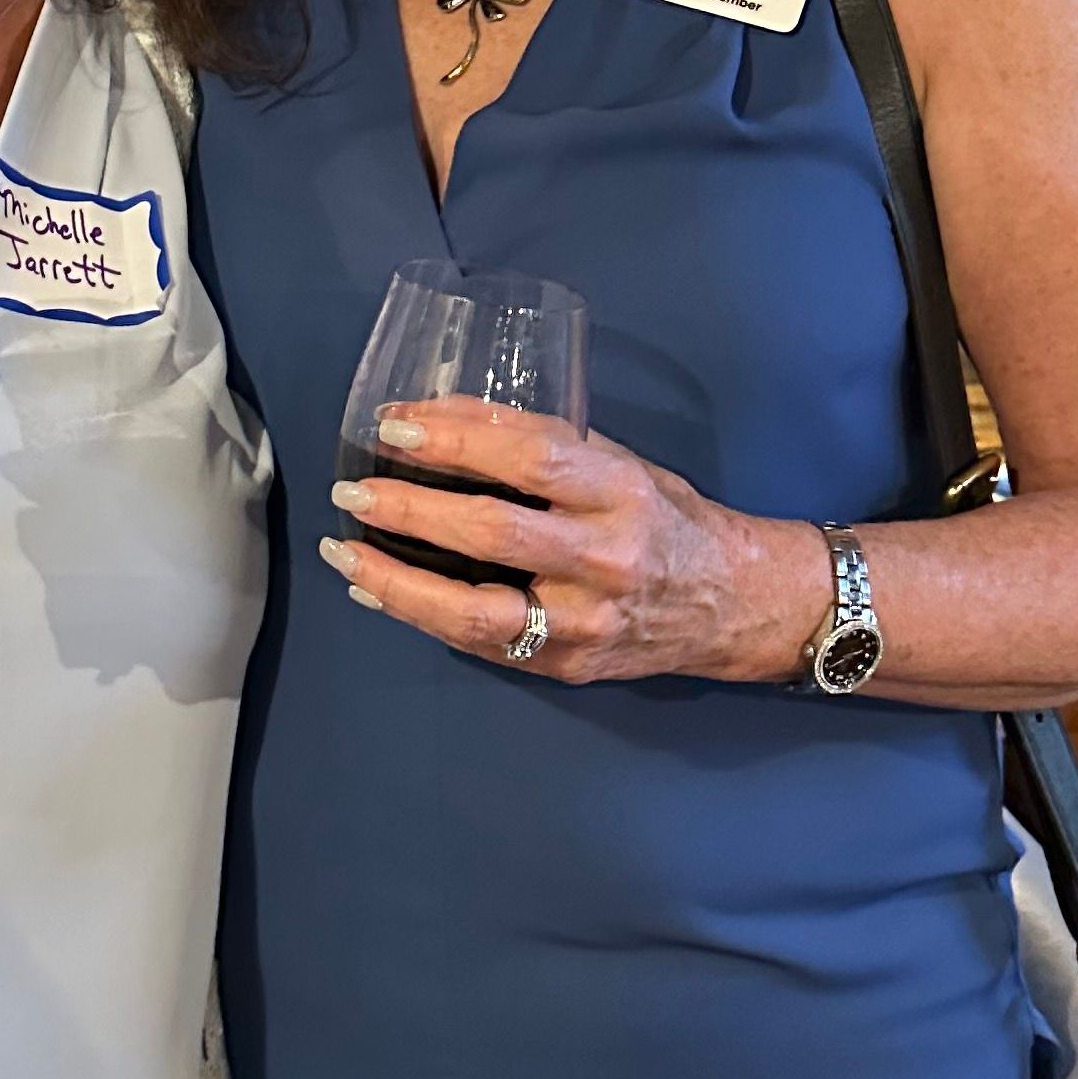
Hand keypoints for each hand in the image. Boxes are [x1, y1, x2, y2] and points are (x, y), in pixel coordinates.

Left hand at [320, 397, 826, 684]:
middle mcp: (606, 559)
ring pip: (476, 610)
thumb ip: (537, 441)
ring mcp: (586, 623)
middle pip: (495, 533)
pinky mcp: (568, 665)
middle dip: (412, 509)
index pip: (532, 457)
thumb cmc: (664, 516)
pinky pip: (482, 644)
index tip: (395, 425)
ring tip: (345, 554)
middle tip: (354, 491)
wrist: (732, 605)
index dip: (458, 439)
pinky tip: (378, 592)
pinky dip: (421, 615)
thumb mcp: (617, 460)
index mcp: (620, 492)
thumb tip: (438, 412)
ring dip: (397, 581)